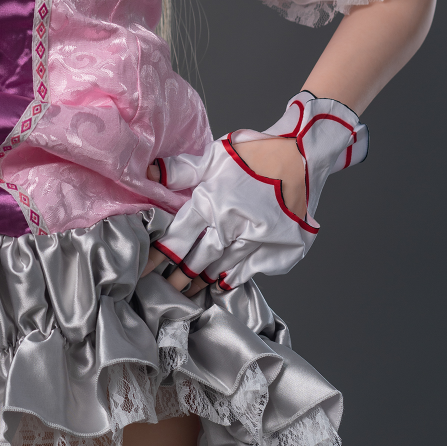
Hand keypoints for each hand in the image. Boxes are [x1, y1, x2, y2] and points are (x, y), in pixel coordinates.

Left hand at [149, 92, 367, 290]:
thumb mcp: (216, 156)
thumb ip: (181, 171)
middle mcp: (231, 224)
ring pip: (223, 267)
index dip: (159, 256)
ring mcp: (257, 238)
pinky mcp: (279, 247)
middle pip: (198, 257)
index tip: (143, 272)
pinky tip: (220, 286)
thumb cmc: (256, 152)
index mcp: (212, 201)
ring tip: (187, 294)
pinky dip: (234, 279)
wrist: (303, 152)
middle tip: (164, 292)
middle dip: (178, 277)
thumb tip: (148, 173)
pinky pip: (250, 270)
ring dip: (203, 281)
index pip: (178, 236)